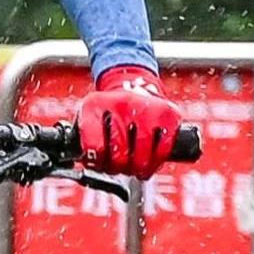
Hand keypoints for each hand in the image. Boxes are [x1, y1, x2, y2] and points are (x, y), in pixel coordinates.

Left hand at [70, 65, 192, 180]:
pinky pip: (162, 151)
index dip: (97, 163)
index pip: (93, 147)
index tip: (100, 164)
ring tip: (134, 166)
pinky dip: (156, 161)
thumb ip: (85, 143)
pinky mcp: (168, 114)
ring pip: (142, 157)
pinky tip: (150, 159)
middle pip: (119, 154)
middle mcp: (121, 102)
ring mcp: (147, 107)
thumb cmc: (111, 114)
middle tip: (120, 167)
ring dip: (138, 169)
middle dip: (119, 168)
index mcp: (95, 105)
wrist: (135, 85)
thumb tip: (91, 164)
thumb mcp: (90, 120)